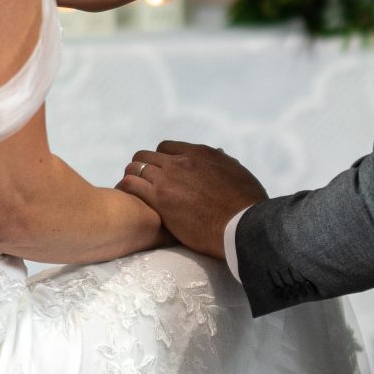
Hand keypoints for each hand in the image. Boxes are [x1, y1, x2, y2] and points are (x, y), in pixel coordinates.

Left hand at [119, 142, 267, 258]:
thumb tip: (221, 155)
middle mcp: (182, 161)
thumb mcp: (240, 175)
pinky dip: (125, 189)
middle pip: (147, 156)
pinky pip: (131, 184)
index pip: (167, 147)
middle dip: (142, 168)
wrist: (242, 226)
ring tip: (131, 192)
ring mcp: (170, 178)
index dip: (160, 160)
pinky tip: (125, 198)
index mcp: (201, 154)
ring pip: (135, 167)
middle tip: (142, 184)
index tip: (160, 174)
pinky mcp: (160, 198)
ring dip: (131, 178)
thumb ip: (226, 164)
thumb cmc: (248, 206)